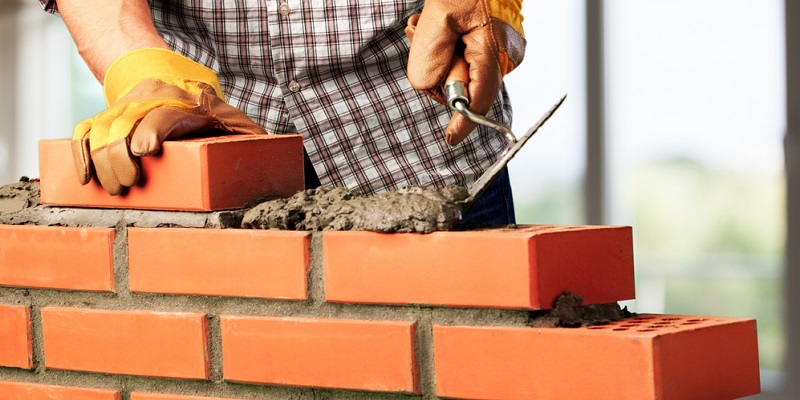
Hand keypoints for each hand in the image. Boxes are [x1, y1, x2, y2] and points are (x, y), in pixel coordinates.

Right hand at [72, 48, 267, 194]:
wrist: (182, 83)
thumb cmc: (218, 118)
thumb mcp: (242, 127)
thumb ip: (255, 143)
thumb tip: (272, 165)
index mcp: (189, 104)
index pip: (165, 113)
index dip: (152, 130)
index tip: (144, 151)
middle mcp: (154, 99)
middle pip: (126, 123)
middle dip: (121, 157)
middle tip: (127, 187)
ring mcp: (129, 104)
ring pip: (103, 127)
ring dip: (101, 160)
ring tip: (112, 188)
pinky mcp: (111, 113)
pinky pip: (86, 128)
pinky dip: (80, 151)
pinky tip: (85, 176)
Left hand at [405, 0, 525, 144]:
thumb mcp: (439, 15)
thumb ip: (431, 55)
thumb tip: (428, 86)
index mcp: (493, 51)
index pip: (479, 99)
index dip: (463, 122)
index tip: (450, 139)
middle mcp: (504, 57)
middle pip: (465, 87)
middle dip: (439, 71)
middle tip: (424, 35)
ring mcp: (501, 52)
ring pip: (462, 73)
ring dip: (441, 57)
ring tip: (432, 26)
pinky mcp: (492, 46)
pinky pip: (465, 61)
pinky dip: (449, 51)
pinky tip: (443, 29)